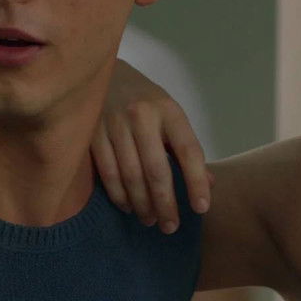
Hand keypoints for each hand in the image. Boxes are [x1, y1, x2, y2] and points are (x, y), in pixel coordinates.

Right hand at [91, 59, 211, 231]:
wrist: (102, 72)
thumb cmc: (145, 101)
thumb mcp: (170, 116)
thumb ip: (186, 148)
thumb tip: (209, 185)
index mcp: (168, 110)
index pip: (189, 151)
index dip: (197, 182)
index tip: (202, 208)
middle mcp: (142, 116)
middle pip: (157, 170)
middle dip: (166, 204)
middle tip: (171, 227)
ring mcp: (114, 124)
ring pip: (131, 176)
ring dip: (142, 205)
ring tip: (151, 220)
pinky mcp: (91, 133)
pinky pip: (107, 173)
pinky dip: (119, 196)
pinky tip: (129, 207)